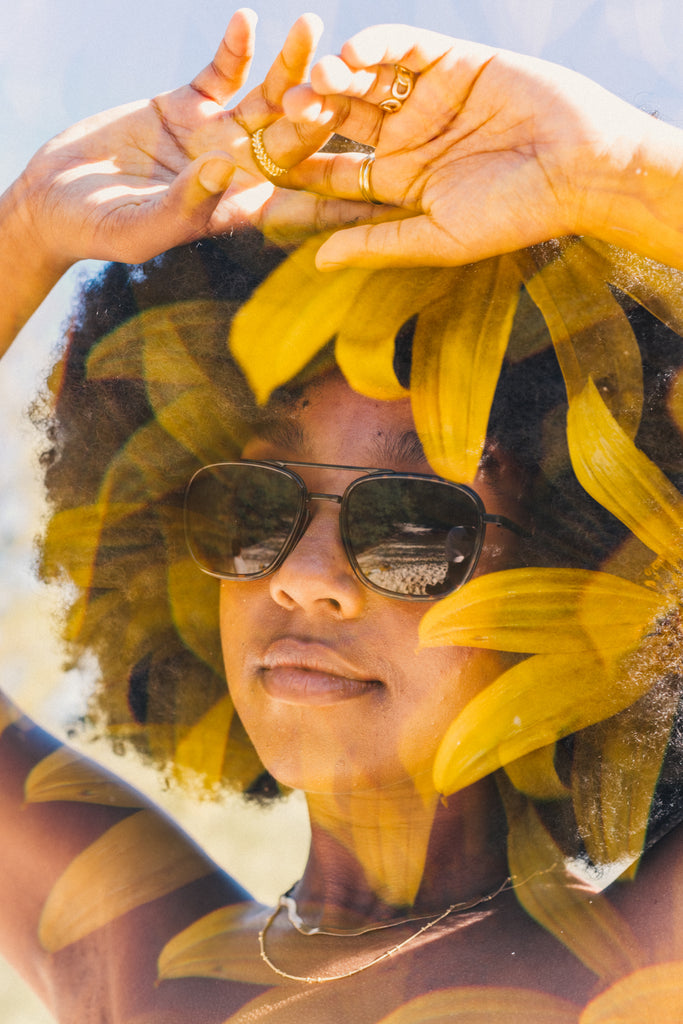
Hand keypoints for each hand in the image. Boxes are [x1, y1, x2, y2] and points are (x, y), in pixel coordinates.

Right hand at [9, 10, 369, 268]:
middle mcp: (238, 171)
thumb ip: (184, 204)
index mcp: (239, 210)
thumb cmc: (99, 231)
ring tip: (310, 27)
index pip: (301, 206)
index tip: (387, 194)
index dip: (343, 201)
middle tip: (350, 79)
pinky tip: (247, 19)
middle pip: (292, 139)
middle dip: (321, 111)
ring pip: (265, 97)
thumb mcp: (140, 226)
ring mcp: (216, 134)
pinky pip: (220, 71)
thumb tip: (224, 169)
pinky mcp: (188, 104)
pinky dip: (233, 48)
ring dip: (288, 65)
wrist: (57, 197)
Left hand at [282, 25, 670, 268]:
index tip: (260, 176)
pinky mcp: (450, 59)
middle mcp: (407, 139)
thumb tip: (319, 262)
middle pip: (341, 126)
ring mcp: (426, 98)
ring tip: (309, 87)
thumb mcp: (437, 238)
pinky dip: (373, 47)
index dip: (300, 174)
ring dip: (333, 82)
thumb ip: (377, 243)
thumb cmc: (514, 213)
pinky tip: (349, 57)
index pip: (336, 176)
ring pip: (364, 84)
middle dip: (307, 122)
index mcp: (400, 183)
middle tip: (273, 120)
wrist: (580, 165)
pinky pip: (401, 47)